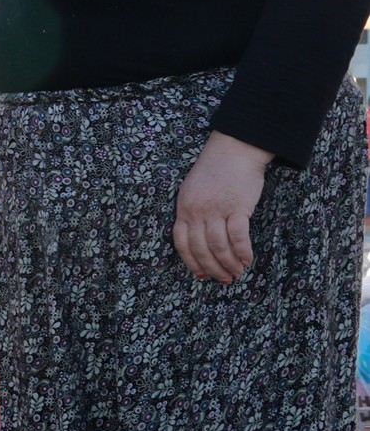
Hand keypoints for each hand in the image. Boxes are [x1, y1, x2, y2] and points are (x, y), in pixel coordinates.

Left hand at [173, 131, 270, 283]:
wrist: (234, 151)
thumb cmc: (215, 172)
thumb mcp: (192, 191)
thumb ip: (192, 213)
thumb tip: (199, 239)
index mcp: (183, 209)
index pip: (182, 243)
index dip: (191, 262)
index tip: (201, 275)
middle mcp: (196, 212)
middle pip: (201, 249)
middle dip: (213, 268)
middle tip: (224, 280)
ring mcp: (216, 210)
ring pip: (219, 246)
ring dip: (229, 264)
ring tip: (237, 273)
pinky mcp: (237, 207)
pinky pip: (238, 236)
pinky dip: (243, 252)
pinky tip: (248, 260)